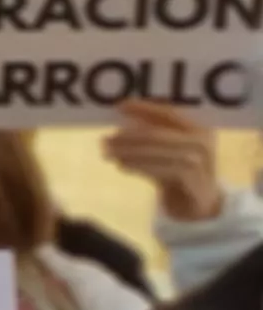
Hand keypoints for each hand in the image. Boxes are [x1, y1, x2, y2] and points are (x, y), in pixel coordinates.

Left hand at [105, 100, 226, 222]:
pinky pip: (160, 170)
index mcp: (200, 128)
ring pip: (156, 152)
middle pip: (158, 135)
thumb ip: (154, 132)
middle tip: (105, 140)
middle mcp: (203, 142)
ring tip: (107, 153)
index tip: (119, 107)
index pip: (169, 113)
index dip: (143, 109)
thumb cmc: (179, 171)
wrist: (198, 203)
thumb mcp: (169, 149)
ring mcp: (200, 162)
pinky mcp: (193, 180)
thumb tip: (122, 112)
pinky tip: (121, 166)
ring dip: (128, 152)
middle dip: (128, 136)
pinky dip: (138, 167)